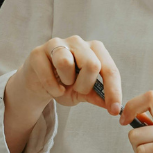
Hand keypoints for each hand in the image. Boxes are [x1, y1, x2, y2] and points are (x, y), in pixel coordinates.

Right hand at [2, 37, 121, 152]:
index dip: (114, 91)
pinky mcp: (38, 52)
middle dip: (86, 85)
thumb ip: (98, 96)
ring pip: (67, 63)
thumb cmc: (65, 84)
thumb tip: (114, 107)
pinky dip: (52, 88)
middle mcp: (77, 42)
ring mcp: (56, 44)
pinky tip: (52, 87)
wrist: (39, 82)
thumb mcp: (84, 92)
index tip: (114, 111)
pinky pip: (48, 75)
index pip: (109, 69)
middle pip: (92, 63)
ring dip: (67, 82)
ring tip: (63, 83)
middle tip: (77, 89)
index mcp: (93, 50)